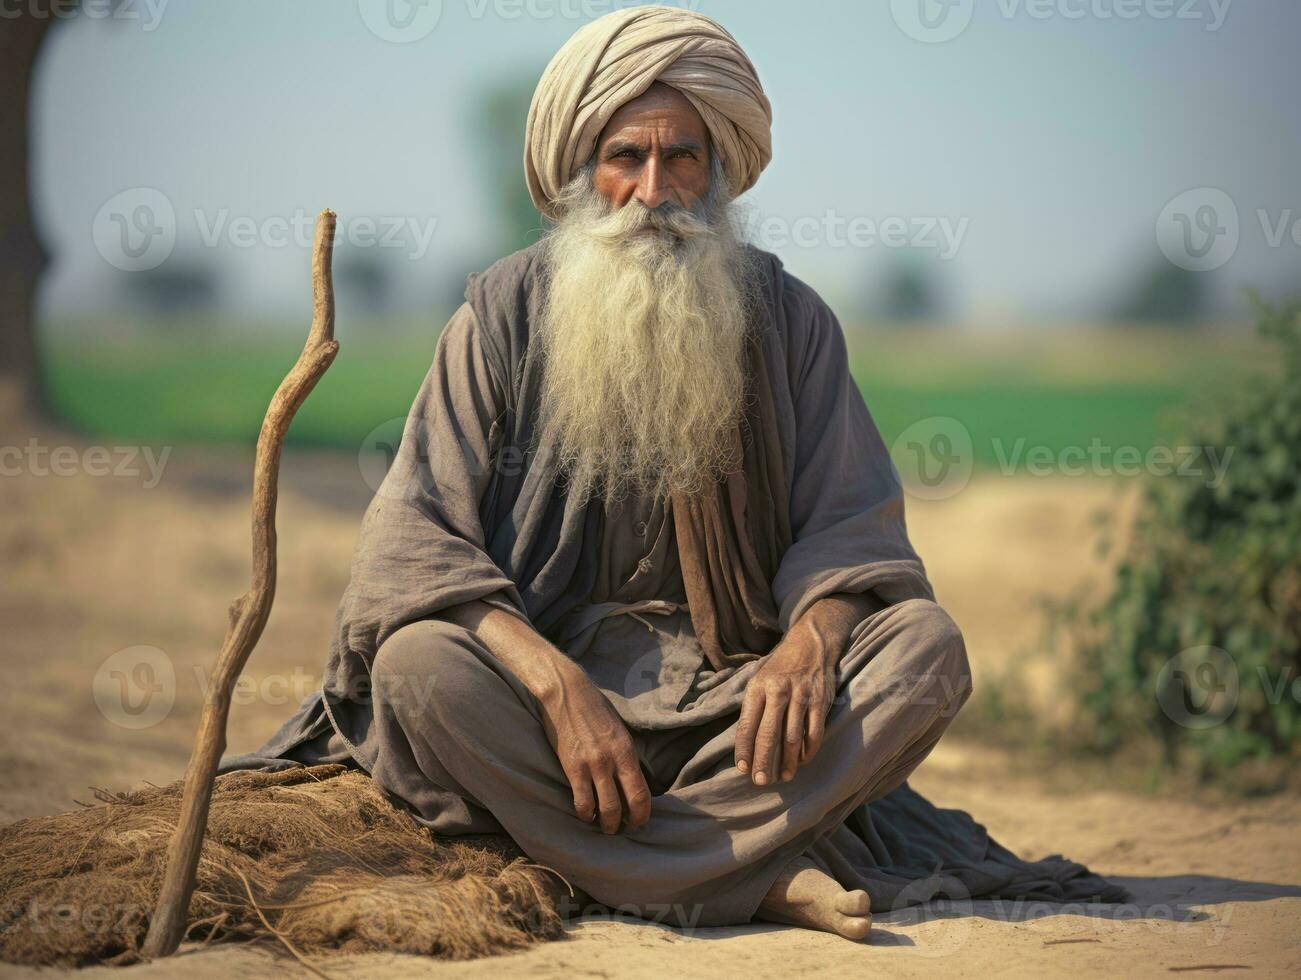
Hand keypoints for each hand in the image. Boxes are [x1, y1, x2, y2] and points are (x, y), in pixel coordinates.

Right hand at [538, 664, 651, 833]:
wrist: (567, 693)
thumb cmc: (595, 708)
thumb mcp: (620, 730)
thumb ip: (625, 755)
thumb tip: (631, 779)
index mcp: (627, 751)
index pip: (642, 792)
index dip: (643, 813)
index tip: (640, 821)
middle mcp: (613, 761)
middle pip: (626, 805)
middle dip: (626, 823)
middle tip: (623, 829)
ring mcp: (592, 766)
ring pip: (605, 809)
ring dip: (606, 824)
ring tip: (604, 827)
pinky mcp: (572, 768)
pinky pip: (582, 801)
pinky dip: (586, 814)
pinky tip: (586, 815)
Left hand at [734, 620, 836, 785]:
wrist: (811, 643)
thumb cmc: (780, 667)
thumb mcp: (760, 679)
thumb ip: (754, 708)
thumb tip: (746, 743)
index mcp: (758, 687)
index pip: (748, 724)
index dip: (744, 748)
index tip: (742, 768)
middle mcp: (779, 691)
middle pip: (769, 734)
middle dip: (763, 761)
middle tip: (760, 781)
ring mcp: (801, 696)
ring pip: (792, 737)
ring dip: (787, 762)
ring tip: (782, 777)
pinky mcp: (820, 700)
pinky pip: (814, 733)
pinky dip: (807, 751)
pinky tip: (801, 761)